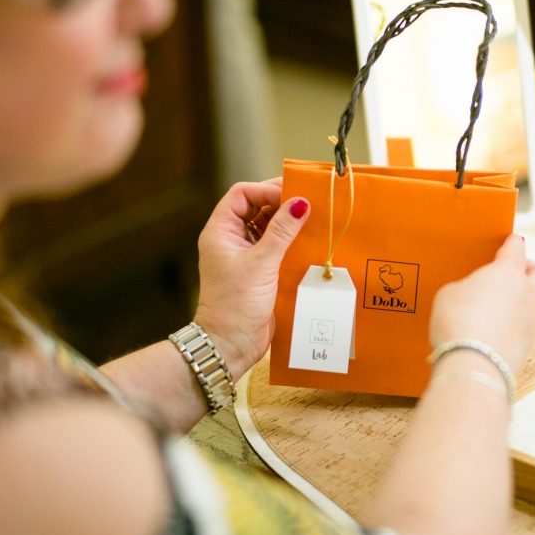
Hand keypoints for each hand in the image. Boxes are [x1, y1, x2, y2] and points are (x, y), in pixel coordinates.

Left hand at [194, 178, 308, 376]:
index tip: (291, 194)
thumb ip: (282, 231)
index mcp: (220, 231)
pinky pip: (276, 247)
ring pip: (268, 227)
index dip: (265, 190)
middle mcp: (231, 239)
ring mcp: (245, 256)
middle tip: (309, 203)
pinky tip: (309, 241)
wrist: (231, 345)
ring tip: (313, 220)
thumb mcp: (261, 264)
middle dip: (281, 203)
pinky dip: (291, 242)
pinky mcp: (259, 272)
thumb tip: (300, 202)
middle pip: (256, 208)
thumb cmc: (235, 305)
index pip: (241, 194)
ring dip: (288, 223)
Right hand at [429, 235, 534, 373]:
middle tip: (515, 272)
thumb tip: (472, 295)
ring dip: (522, 301)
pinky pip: (524, 327)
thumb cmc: (458, 322)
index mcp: (508, 273)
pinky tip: (494, 329)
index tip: (511, 241)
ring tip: (499, 306)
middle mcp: (526, 294)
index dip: (512, 244)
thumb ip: (465, 287)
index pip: (516, 249)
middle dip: (531, 269)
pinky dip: (513, 325)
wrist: (473, 365)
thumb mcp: (449, 294)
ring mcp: (529, 321)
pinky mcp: (526, 346)